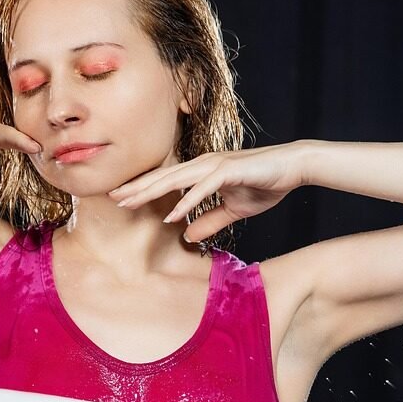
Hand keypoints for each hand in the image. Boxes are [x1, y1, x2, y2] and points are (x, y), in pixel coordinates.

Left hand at [107, 143, 307, 241]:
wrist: (292, 167)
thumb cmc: (264, 184)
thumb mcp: (234, 209)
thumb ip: (210, 220)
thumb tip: (187, 236)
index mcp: (201, 172)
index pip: (165, 181)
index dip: (142, 190)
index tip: (120, 199)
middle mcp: (203, 165)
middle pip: (162, 178)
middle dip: (136, 188)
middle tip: (110, 197)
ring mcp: (215, 166)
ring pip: (176, 179)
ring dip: (152, 191)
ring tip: (130, 201)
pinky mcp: (229, 171)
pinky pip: (203, 188)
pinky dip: (187, 201)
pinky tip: (172, 214)